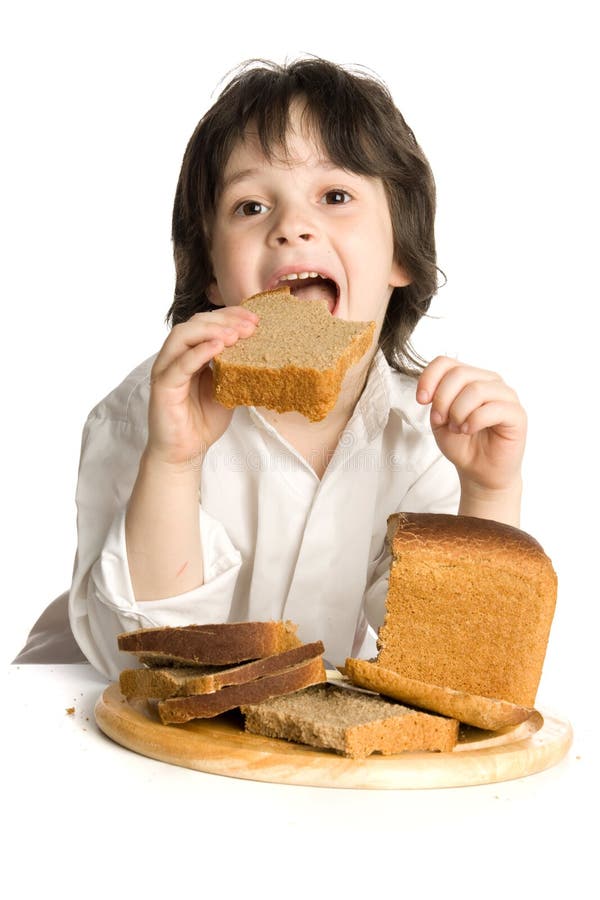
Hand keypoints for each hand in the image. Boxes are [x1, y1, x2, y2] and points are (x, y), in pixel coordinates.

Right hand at [146, 305, 258, 467]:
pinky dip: (198, 352)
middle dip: (224, 320)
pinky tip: (218, 347)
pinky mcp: (163, 387)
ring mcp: (166, 370)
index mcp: (190, 354)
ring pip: (182, 336)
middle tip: (250, 326)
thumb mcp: (227, 388)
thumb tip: (261, 350)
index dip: (230, 317)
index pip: (207, 323)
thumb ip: (235, 368)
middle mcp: (175, 357)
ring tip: (236, 335)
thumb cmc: (203, 421)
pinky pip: (179, 364)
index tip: (255, 320)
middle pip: (195, 323)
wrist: (186, 452)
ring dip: (211, 331)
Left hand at [416, 356, 526, 521]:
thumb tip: (432, 391)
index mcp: (470, 378)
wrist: (479, 471)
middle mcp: (490, 381)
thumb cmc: (462, 444)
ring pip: (475, 389)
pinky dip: (474, 421)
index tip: (421, 400)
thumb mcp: (439, 420)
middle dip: (442, 399)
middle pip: (459, 373)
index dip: (429, 378)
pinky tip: (468, 430)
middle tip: (440, 420)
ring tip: (457, 428)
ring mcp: (506, 396)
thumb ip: (436, 400)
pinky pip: (492, 408)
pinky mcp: (517, 414)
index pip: (446, 362)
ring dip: (458, 412)